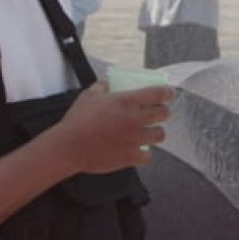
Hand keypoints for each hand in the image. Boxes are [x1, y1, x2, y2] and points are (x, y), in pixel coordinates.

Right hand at [56, 82, 170, 174]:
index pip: (158, 93)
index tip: (169, 93)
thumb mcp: (89, 95)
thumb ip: (102, 86)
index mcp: (127, 101)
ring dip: (156, 132)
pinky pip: (148, 156)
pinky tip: (140, 150)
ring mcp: (134, 139)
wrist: (69, 147)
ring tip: (150, 132)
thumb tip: (109, 82)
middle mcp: (135, 119)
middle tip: (159, 113)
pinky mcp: (130, 157)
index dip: (167, 92)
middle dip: (163, 112)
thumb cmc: (77, 119)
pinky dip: (145, 153)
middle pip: (164, 114)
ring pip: (160, 135)